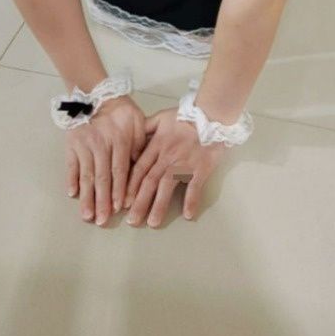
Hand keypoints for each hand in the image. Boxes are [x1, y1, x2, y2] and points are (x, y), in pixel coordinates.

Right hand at [65, 94, 146, 225]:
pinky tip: (72, 194)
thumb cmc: (121, 110)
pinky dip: (71, 179)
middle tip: (102, 221)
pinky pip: (71, 164)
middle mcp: (100, 145)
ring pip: (86, 174)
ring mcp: (84, 145)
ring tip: (87, 215)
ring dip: (87, 196)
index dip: (119, 190)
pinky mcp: (71, 144)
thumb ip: (141, 143)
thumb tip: (142, 166)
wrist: (96, 94)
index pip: (120, 170)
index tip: (119, 208)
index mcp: (119, 140)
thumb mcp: (137, 121)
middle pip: (102, 177)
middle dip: (102, 201)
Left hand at [123, 107, 225, 226]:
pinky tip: (188, 215)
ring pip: (168, 186)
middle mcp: (168, 157)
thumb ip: (146, 127)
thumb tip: (131, 137)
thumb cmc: (185, 116)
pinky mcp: (201, 168)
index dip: (130, 187)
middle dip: (140, 202)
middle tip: (132, 221)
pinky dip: (191, 200)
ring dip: (160, 206)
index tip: (123, 203)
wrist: (211, 113)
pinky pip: (195, 186)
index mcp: (157, 145)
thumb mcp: (161, 116)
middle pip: (150, 182)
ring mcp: (184, 163)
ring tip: (153, 223)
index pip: (140, 169)